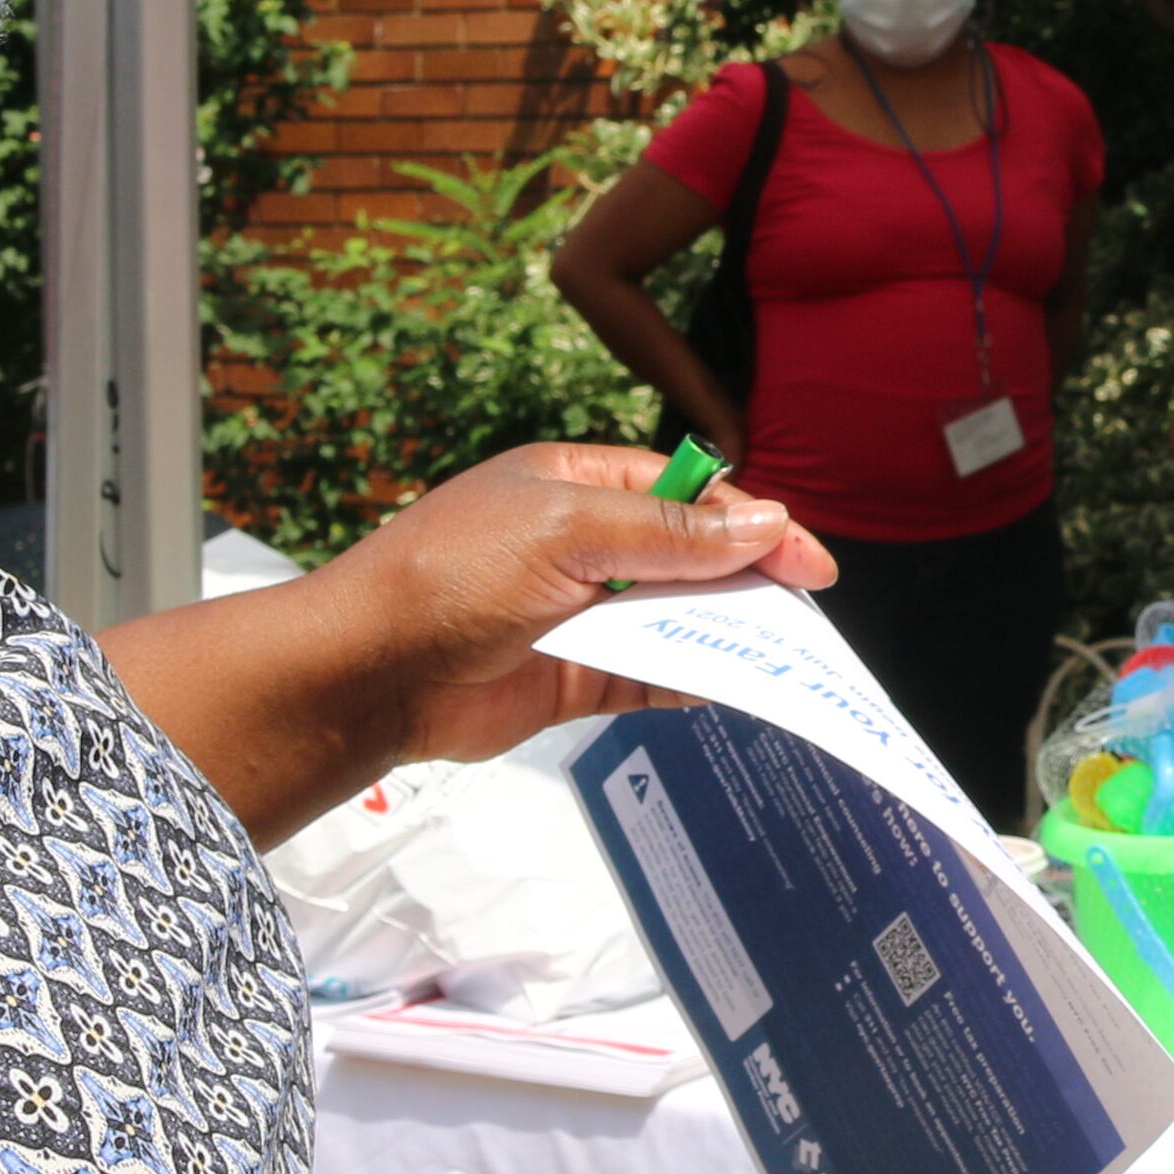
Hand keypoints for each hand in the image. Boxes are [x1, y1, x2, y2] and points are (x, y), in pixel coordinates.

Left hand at [314, 440, 839, 771]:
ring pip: (675, 617)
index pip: (688, 492)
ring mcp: (577, 613)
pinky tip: (732, 688)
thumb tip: (764, 522)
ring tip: (787, 654)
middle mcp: (581, 544)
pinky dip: (692, 681)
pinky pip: (649, 676)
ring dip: (727, 632)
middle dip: (748, 578)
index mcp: (575, 485)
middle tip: (809, 610)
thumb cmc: (452, 575)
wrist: (364, 673)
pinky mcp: (571, 678)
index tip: (807, 560)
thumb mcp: (567, 530)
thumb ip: (670, 532)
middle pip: (689, 554)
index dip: (752, 521)